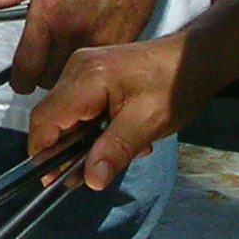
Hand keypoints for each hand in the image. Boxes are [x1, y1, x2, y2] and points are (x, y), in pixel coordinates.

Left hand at [0, 0, 160, 94]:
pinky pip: (98, 68)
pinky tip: (88, 50)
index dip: (20, 80)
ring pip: (74, 78)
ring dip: (66, 74)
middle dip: (42, 75)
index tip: (20, 79)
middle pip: (48, 80)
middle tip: (45, 62)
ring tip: (65, 56)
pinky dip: (91, 67)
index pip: (26, 68)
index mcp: (47, 16)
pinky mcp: (121, 44)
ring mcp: (98, 40)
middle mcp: (71, 32)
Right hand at [25, 35, 189, 191]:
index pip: (45, 118)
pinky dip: (93, 128)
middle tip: (90, 175)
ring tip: (118, 153)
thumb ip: (115, 150)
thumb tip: (91, 180)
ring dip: (84, 141)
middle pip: (51, 117)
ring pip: (66, 115)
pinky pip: (80, 106)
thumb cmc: (175, 85)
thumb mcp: (148, 123)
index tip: (51, 180)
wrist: (195, 58)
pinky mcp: (93, 73)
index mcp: (87, 78)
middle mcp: (77, 68)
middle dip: (66, 150)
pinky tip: (121, 137)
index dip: (42, 151)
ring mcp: (83, 68)